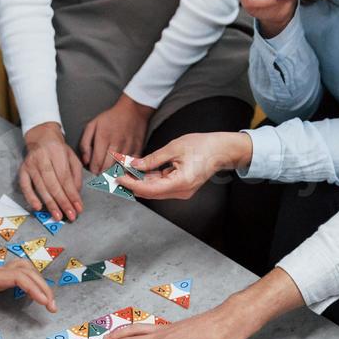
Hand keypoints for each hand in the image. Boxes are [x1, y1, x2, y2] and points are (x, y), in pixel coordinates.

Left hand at [0, 241, 56, 311]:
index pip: (19, 278)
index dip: (34, 288)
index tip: (45, 301)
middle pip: (29, 274)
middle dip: (44, 289)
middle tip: (53, 308)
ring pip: (27, 273)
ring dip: (40, 285)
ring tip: (48, 301)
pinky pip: (20, 274)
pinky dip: (32, 281)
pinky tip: (33, 290)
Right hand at [19, 122, 83, 222]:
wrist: (41, 137)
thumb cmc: (58, 150)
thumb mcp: (72, 158)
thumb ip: (75, 176)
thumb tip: (75, 195)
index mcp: (57, 152)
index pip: (65, 178)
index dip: (72, 194)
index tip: (78, 208)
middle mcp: (42, 158)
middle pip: (53, 184)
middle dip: (63, 202)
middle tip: (70, 216)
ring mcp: (31, 164)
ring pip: (41, 187)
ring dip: (50, 204)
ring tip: (58, 216)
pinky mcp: (22, 170)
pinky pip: (25, 186)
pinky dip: (30, 197)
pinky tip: (38, 207)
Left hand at [79, 94, 153, 175]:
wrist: (134, 110)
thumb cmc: (111, 118)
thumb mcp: (93, 125)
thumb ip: (85, 143)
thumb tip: (85, 161)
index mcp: (103, 137)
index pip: (96, 163)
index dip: (93, 171)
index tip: (92, 172)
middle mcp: (116, 144)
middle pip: (107, 169)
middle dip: (101, 175)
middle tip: (99, 175)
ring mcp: (128, 148)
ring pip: (118, 170)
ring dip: (112, 175)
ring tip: (108, 175)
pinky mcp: (138, 150)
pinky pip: (131, 167)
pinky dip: (125, 172)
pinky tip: (121, 172)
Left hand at [119, 133, 252, 201]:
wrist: (220, 150)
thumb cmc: (203, 146)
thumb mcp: (174, 148)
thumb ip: (152, 159)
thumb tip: (135, 165)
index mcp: (181, 182)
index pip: (150, 189)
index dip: (132, 184)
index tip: (119, 178)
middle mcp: (181, 191)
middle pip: (151, 192)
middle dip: (133, 184)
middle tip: (117, 175)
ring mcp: (182, 191)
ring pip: (155, 190)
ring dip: (140, 182)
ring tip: (126, 171)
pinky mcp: (181, 188)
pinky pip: (162, 186)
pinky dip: (150, 180)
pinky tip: (139, 172)